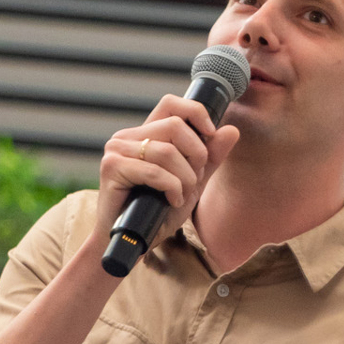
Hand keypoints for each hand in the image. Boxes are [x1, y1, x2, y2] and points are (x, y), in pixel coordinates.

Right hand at [94, 93, 240, 251]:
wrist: (133, 240)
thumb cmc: (158, 211)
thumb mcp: (192, 182)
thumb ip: (210, 158)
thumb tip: (231, 130)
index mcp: (146, 134)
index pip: (171, 104)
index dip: (196, 113)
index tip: (210, 135)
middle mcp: (128, 136)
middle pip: (175, 126)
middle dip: (196, 155)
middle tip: (194, 180)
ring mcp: (117, 150)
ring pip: (167, 151)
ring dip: (185, 178)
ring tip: (182, 196)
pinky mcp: (111, 168)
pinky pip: (155, 172)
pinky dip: (172, 189)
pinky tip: (171, 201)